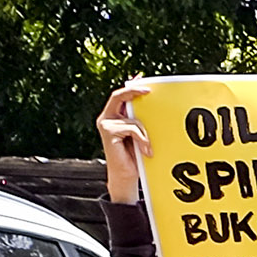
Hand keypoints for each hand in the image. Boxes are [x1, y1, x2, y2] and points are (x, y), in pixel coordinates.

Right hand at [96, 86, 147, 202]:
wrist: (126, 177)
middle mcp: (107, 117)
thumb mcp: (140, 136)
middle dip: (134, 91)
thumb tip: (151, 105)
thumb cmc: (135, 157)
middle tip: (149, 91)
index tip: (143, 80)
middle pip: (119, 96)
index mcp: (114, 116)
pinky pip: (132, 128)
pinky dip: (142, 139)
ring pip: (133, 119)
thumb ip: (141, 121)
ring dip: (145, 134)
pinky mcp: (108, 131)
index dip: (131, 87)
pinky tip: (146, 151)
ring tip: (148, 149)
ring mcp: (106, 124)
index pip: (121, 96)